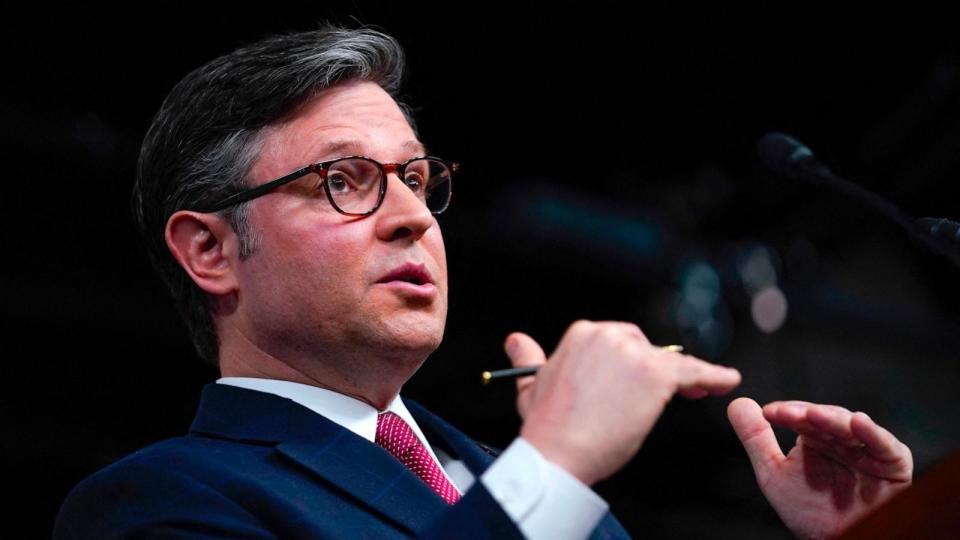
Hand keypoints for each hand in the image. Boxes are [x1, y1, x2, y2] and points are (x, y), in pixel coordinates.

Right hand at [505, 320, 741, 484]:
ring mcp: (634, 354)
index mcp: (582, 334)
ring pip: (669, 362)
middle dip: (654, 369)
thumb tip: (515, 339)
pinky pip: (692, 372)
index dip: (632, 363)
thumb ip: (530, 357)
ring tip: (697, 391)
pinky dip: (712, 377)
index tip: (638, 381)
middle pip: (646, 348)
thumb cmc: (547, 426)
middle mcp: (608, 336)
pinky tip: (726, 381)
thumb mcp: (531, 384)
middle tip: (668, 392)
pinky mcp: (655, 375)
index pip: (619, 342)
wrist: (558, 451)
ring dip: (683, 376)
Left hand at [728, 398, 912, 539]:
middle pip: (828, 419)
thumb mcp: (773, 473)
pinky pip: (886, 447)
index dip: (788, 413)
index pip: (802, 417)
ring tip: (814, 416)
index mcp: (817, 438)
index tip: (769, 412)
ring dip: (833, 420)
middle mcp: (844, 440)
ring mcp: (869, 451)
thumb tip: (738, 403)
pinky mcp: (893, 465)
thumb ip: (756, 439)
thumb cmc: (809, 512)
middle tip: (788, 414)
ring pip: (853, 429)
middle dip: (808, 415)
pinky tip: (859, 422)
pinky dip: (873, 434)